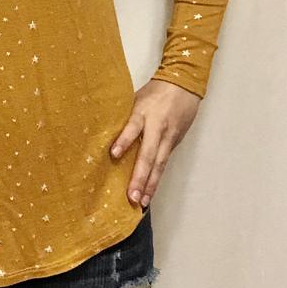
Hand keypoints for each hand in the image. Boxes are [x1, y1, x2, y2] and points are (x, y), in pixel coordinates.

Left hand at [110, 79, 200, 208]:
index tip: (114, 154)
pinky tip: (150, 193)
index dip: (124, 140)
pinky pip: (164, 164)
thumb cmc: (154, 92)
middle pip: (148, 154)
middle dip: (140, 176)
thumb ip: (124, 116)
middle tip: (131, 196)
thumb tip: (101, 132)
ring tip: (142, 202)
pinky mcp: (175, 144)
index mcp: (143, 113)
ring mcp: (168, 137)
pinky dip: (157, 179)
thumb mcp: (135, 99)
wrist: (184, 85)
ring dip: (150, 184)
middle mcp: (157, 128)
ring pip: (159, 164)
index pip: (132, 127)